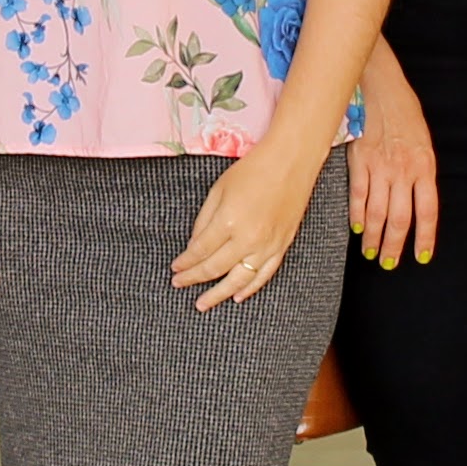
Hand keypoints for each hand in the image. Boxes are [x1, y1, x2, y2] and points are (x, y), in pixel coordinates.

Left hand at [173, 144, 322, 310]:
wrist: (291, 162)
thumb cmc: (253, 170)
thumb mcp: (218, 190)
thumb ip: (203, 221)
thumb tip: (194, 247)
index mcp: (228, 221)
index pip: (200, 251)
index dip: (185, 262)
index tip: (175, 269)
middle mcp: (248, 238)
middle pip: (215, 268)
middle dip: (194, 278)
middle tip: (179, 285)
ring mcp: (267, 245)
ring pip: (239, 279)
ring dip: (219, 293)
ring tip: (202, 303)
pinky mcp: (282, 246)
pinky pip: (264, 274)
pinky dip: (250, 288)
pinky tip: (237, 296)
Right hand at [351, 57, 438, 266]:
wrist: (380, 87)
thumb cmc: (404, 113)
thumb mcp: (423, 143)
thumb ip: (420, 172)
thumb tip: (416, 201)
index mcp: (425, 167)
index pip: (428, 211)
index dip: (425, 238)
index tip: (421, 257)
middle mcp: (404, 171)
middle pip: (400, 219)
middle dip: (395, 246)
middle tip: (389, 264)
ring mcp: (380, 168)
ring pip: (378, 213)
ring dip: (374, 237)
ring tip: (371, 253)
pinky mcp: (359, 162)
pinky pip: (359, 196)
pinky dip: (357, 216)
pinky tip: (357, 229)